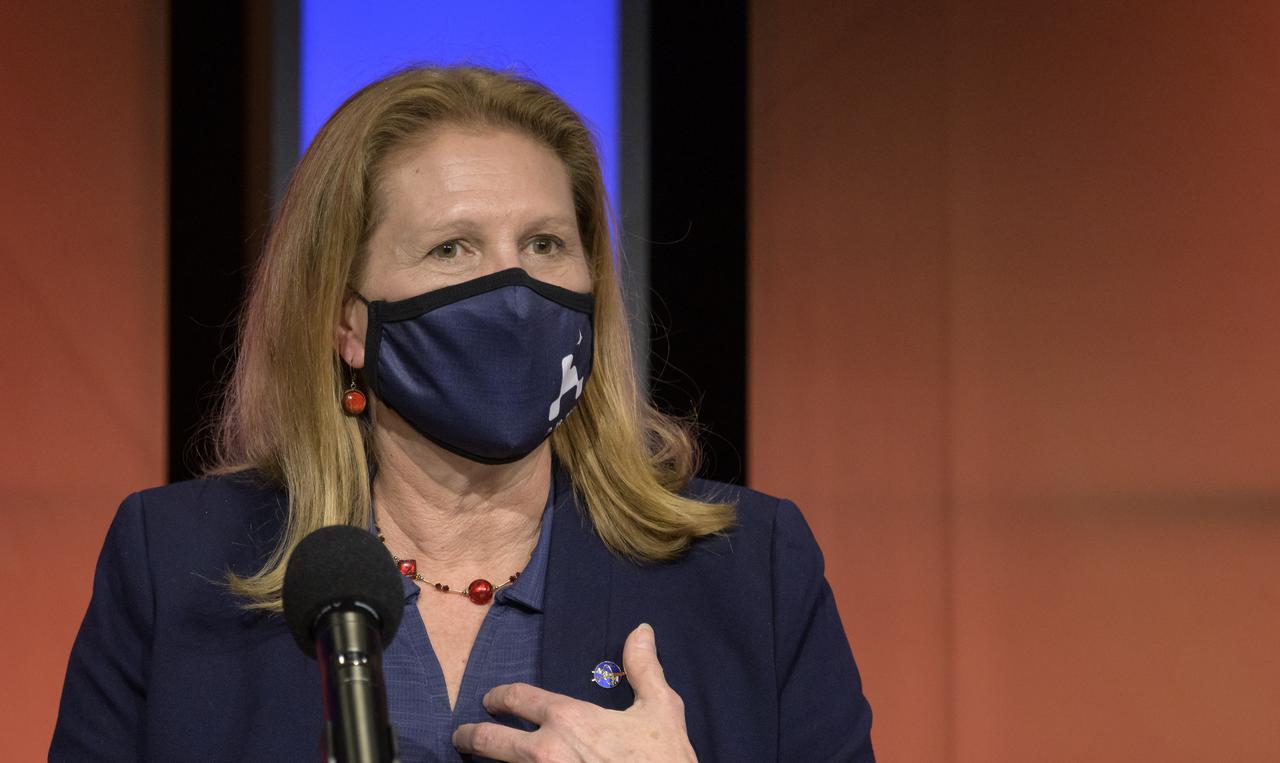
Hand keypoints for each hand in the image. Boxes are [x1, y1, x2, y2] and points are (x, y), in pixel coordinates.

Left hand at [453, 623, 696, 761]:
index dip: (500, 696)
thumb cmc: (663, 759)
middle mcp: (546, 751)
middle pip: (489, 740)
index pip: (518, 698)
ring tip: (479, 761)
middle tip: (462, 735)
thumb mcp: (661, 709)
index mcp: (568, 719)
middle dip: (470, 735)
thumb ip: (644, 669)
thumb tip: (641, 632)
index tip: (491, 699)